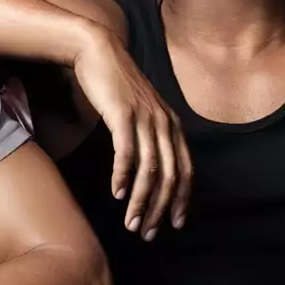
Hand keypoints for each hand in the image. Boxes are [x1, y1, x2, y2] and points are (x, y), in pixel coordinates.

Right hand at [70, 29, 191, 237]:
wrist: (99, 51)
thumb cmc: (116, 85)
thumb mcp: (140, 112)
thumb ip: (149, 136)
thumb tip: (148, 168)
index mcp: (172, 125)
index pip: (185, 170)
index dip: (182, 200)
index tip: (174, 224)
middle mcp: (164, 123)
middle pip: (170, 176)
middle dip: (160, 209)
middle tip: (147, 233)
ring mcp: (145, 118)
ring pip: (149, 169)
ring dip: (140, 201)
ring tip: (131, 223)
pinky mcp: (123, 114)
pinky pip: (127, 152)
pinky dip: (123, 176)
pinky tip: (117, 194)